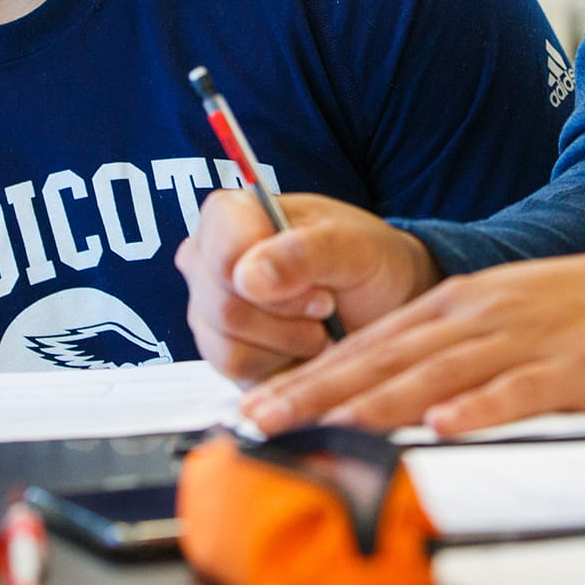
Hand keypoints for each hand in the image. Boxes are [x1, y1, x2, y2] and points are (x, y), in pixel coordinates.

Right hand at [175, 191, 441, 384]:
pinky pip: (234, 369)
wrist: (378, 303)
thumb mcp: (351, 246)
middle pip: (224, 306)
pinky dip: (278, 363)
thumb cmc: (363, 260)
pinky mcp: (219, 351)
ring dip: (287, 342)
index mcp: (229, 215)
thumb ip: (303, 253)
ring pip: (226, 344)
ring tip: (315, 324)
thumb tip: (248, 279)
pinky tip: (298, 345)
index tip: (319, 283)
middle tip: (326, 304)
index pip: (224, 254)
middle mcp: (206, 260)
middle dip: (288, 316)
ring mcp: (207, 308)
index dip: (274, 277)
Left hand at [237, 245, 584, 436]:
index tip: (257, 405)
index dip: (309, 376)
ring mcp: (521, 339)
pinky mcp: (568, 367)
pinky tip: (445, 426)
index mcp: (455, 303)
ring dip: (378, 403)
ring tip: (329, 427)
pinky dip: (479, 409)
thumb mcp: (496, 314)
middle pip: (386, 358)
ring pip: (436, 373)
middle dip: (319, 392)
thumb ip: (440, 348)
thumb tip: (377, 389)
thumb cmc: (573, 310)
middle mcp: (476, 315)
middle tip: (263, 421)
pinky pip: (517, 391)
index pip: (368, 344)